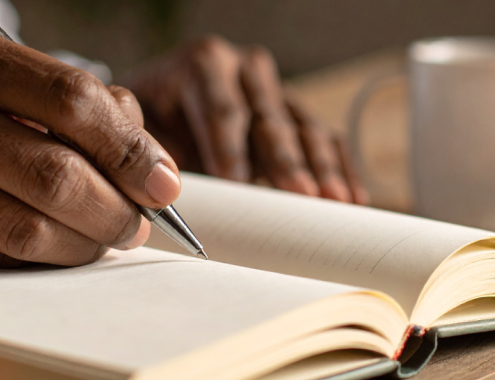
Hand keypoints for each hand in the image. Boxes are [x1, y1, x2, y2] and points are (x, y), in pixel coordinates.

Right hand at [0, 25, 177, 266]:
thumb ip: (74, 109)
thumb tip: (151, 161)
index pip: (71, 97)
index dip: (130, 147)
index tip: (164, 181)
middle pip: (56, 167)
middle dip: (116, 205)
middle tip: (140, 222)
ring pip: (31, 220)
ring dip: (89, 239)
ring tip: (108, 237)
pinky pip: (1, 250)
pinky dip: (51, 256)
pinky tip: (67, 248)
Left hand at [123, 36, 367, 203]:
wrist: (162, 109)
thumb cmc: (150, 125)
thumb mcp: (141, 129)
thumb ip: (151, 151)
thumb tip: (163, 191)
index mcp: (203, 63)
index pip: (222, 109)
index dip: (230, 149)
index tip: (237, 185)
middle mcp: (246, 69)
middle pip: (269, 118)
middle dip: (285, 161)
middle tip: (300, 194)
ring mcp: (276, 91)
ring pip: (305, 127)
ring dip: (322, 167)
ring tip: (334, 200)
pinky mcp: (297, 115)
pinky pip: (326, 139)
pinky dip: (341, 168)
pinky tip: (353, 196)